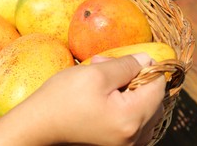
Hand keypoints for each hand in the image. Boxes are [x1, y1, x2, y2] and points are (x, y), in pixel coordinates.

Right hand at [0, 53, 164, 145]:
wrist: (38, 126)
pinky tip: (104, 98)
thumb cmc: (62, 98)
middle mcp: (135, 137)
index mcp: (131, 119)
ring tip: (103, 82)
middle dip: (135, 79)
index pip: (158, 87)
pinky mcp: (117, 145)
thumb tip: (148, 58)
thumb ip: (126, 65)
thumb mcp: (95, 74)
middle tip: (107, 68)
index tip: (125, 61)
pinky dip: (125, 106)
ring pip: (144, 111)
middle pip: (154, 101)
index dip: (146, 68)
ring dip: (129, 92)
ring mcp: (126, 144)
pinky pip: (134, 123)